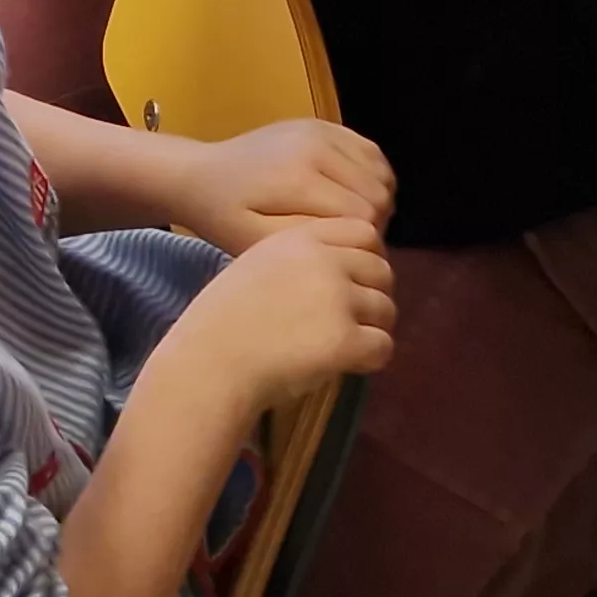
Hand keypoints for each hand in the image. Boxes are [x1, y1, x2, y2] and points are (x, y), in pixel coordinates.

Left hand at [155, 119, 392, 251]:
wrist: (201, 173)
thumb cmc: (224, 216)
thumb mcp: (254, 242)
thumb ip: (306, 238)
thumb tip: (351, 235)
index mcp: (299, 177)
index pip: (365, 216)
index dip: (362, 241)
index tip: (341, 251)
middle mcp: (317, 145)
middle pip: (379, 194)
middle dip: (371, 222)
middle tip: (344, 238)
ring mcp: (321, 129)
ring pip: (381, 173)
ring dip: (374, 200)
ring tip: (346, 218)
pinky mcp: (324, 124)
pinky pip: (372, 153)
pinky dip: (370, 177)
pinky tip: (348, 194)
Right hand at [177, 218, 394, 404]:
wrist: (210, 361)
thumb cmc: (223, 321)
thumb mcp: (256, 266)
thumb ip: (300, 261)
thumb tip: (346, 273)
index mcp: (300, 238)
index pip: (364, 231)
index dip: (366, 259)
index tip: (353, 283)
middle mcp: (324, 260)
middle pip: (382, 270)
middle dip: (373, 296)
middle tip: (351, 321)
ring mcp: (337, 298)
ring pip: (387, 310)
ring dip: (372, 329)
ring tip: (343, 346)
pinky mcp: (346, 338)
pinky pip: (384, 347)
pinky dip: (370, 360)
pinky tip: (346, 365)